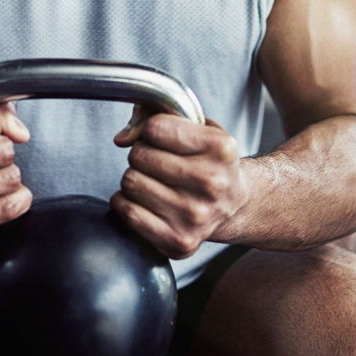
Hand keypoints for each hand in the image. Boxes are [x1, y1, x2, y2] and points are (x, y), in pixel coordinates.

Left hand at [110, 109, 245, 258]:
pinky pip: (128, 212)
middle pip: (139, 155)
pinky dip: (127, 203)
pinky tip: (145, 200)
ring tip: (155, 181)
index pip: (155, 127)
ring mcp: (195, 215)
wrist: (233, 205)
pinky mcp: (179, 241)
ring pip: (130, 181)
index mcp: (220, 149)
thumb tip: (122, 137)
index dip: (149, 129)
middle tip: (157, 162)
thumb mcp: (200, 128)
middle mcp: (212, 183)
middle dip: (142, 154)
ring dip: (136, 178)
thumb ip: (159, 115)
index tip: (158, 136)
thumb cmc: (210, 162)